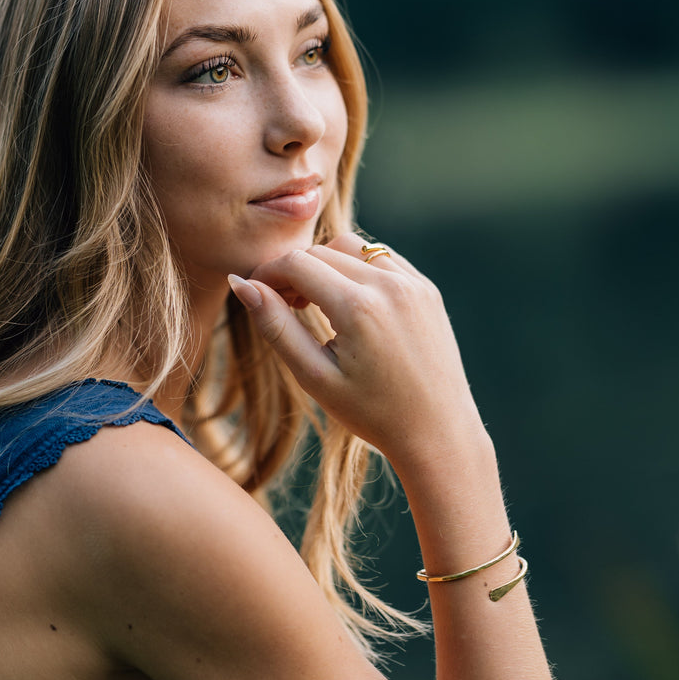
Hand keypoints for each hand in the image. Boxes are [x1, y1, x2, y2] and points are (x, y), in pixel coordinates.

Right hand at [230, 234, 486, 470]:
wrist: (438, 432)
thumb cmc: (373, 414)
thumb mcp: (315, 377)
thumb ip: (276, 326)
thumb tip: (241, 285)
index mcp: (359, 308)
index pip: (296, 263)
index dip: (267, 273)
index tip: (255, 293)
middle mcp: (390, 285)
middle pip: (322, 251)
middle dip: (294, 270)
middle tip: (282, 304)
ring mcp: (414, 284)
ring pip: (352, 247)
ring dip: (326, 264)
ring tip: (314, 302)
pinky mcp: (427, 289)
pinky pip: (381, 258)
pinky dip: (357, 269)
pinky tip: (348, 303)